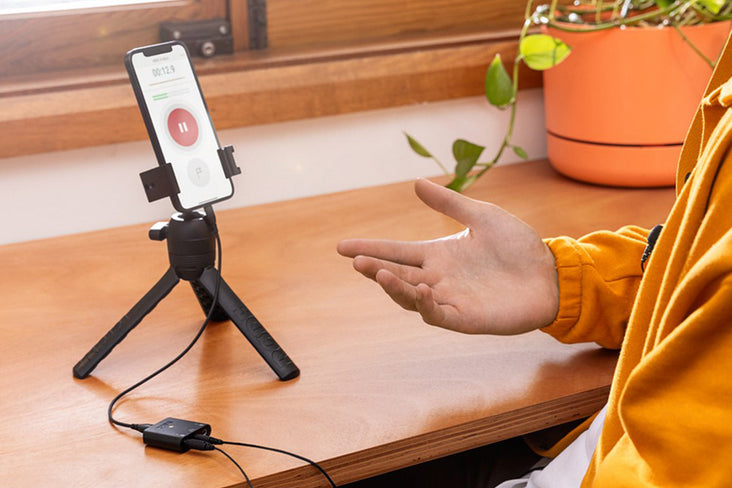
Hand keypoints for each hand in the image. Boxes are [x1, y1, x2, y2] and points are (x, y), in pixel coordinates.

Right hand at [337, 179, 558, 334]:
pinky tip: (419, 290)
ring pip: (411, 297)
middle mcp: (438, 278)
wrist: (549, 273)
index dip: (370, 247)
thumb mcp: (482, 216)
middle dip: (374, 268)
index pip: (396, 251)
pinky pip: (438, 314)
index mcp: (438, 254)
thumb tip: (416, 183)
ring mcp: (450, 299)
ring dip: (394, 287)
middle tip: (356, 260)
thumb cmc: (518, 246)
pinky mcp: (466, 317)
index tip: (341, 246)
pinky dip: (425, 305)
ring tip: (378, 273)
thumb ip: (450, 203)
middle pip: (397, 275)